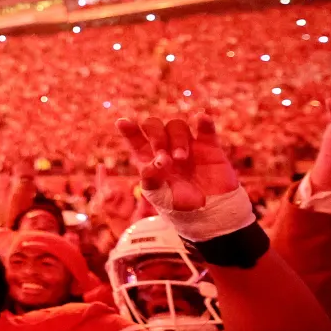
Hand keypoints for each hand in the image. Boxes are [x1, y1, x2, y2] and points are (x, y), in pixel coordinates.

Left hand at [116, 115, 236, 211]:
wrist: (208, 212)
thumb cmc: (179, 205)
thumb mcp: (160, 196)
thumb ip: (153, 179)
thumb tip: (157, 162)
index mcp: (149, 159)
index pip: (136, 140)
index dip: (129, 130)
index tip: (122, 123)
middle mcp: (166, 148)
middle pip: (155, 127)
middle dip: (156, 137)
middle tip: (163, 157)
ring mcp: (187, 145)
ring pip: (177, 126)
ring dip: (177, 139)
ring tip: (181, 159)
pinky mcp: (208, 147)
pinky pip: (206, 129)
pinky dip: (204, 122)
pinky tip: (201, 119)